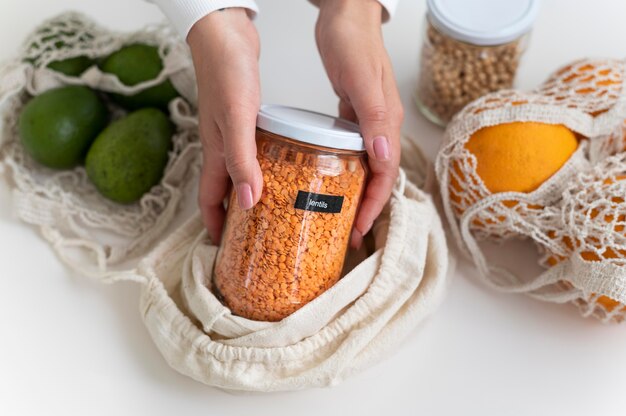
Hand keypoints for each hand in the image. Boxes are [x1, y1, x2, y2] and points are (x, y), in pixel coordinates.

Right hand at [187, 8, 262, 242]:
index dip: (216, 226)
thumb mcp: (236, 119)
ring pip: (239, 172)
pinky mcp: (246, 118)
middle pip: (225, 190)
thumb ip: (241, 160)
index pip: (210, 199)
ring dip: (250, 193)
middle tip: (255, 236)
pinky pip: (253, 152)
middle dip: (235, 217)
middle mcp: (222, 146)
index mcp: (216, 151)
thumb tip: (249, 202)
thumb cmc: (226, 71)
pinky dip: (263, 167)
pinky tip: (280, 167)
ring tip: (271, 209)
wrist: (225, 32)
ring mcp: (233, 132)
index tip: (227, 250)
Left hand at [316, 0, 403, 248]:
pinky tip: (334, 179)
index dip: (374, 205)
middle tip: (348, 233)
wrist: (347, 13)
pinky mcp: (354, 114)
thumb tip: (383, 155)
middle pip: (378, 176)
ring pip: (367, 166)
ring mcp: (368, 120)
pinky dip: (347, 170)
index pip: (386, 174)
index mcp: (386, 121)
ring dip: (357, 193)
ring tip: (341, 215)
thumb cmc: (353, 40)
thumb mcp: (360, 79)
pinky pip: (355, 151)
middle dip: (366, 208)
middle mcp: (380, 125)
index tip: (360, 228)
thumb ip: (373, 117)